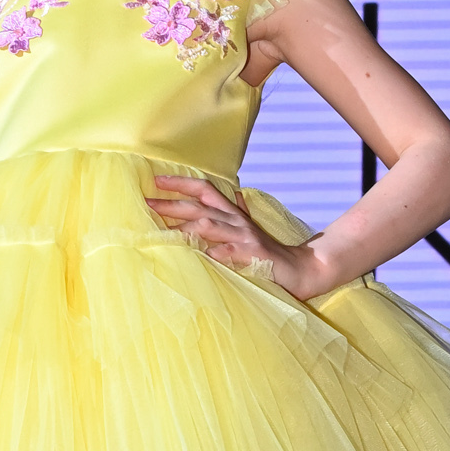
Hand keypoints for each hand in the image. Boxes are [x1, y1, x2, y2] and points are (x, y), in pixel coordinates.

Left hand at [145, 175, 332, 299]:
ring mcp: (244, 238)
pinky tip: (195, 255)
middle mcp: (237, 222)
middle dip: (172, 203)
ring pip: (209, 225)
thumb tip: (232, 193)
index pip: (205, 190)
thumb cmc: (270, 254)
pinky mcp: (252, 256)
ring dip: (184, 225)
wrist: (302, 270)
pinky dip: (210, 252)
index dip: (181, 183)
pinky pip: (227, 253)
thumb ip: (240, 212)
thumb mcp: (251, 230)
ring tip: (162, 228)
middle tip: (147, 201)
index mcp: (234, 215)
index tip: (156, 180)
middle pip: (200, 205)